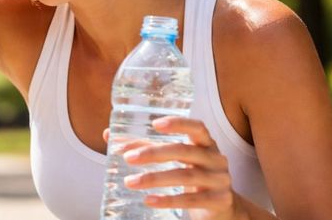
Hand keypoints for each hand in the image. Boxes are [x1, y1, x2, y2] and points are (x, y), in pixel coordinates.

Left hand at [103, 117, 245, 219]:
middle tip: (128, 158)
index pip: (197, 127)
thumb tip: (108, 136)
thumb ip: (146, 146)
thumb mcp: (176, 160)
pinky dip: (168, 199)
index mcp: (206, 143)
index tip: (155, 124)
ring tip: (130, 182)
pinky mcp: (219, 201)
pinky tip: (149, 200)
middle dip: (153, 154)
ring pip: (185, 177)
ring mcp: (220, 180)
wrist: (223, 209)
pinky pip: (191, 199)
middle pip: (183, 151)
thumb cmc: (193, 175)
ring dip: (154, 179)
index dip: (178, 123)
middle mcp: (215, 159)